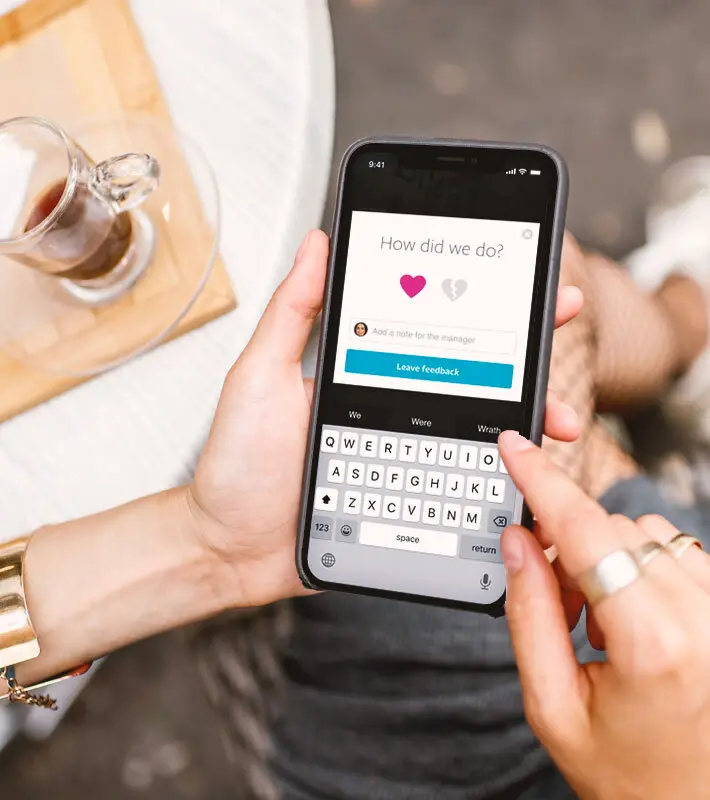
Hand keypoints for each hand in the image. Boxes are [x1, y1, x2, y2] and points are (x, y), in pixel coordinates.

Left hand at [188, 231, 583, 607]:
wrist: (227, 547)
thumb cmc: (238, 464)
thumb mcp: (258, 376)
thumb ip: (292, 313)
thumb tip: (319, 243)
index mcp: (367, 376)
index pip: (435, 333)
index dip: (486, 309)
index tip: (531, 288)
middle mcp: (393, 414)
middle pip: (475, 383)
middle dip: (526, 360)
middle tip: (558, 336)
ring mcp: (405, 460)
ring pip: (480, 438)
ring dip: (526, 425)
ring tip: (555, 420)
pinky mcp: (408, 507)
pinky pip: (463, 494)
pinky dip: (500, 486)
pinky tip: (524, 480)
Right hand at [499, 431, 709, 799]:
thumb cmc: (627, 774)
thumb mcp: (552, 705)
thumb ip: (528, 614)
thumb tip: (518, 542)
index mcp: (653, 644)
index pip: (587, 533)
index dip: (544, 483)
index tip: (517, 449)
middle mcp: (703, 617)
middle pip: (613, 529)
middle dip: (569, 549)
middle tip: (558, 605)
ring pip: (647, 533)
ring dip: (609, 559)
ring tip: (602, 624)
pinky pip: (678, 550)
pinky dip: (644, 567)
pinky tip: (637, 617)